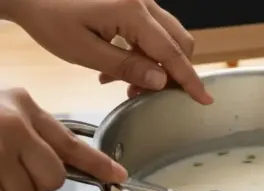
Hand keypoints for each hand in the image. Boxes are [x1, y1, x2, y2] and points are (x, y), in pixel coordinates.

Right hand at [0, 88, 127, 190]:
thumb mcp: (3, 110)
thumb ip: (33, 132)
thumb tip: (57, 164)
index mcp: (24, 107)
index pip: (71, 143)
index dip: (98, 164)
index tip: (120, 175)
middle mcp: (14, 126)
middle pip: (54, 178)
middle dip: (37, 184)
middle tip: (11, 174)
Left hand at [4, 0, 212, 103]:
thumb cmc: (49, 17)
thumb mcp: (83, 50)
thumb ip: (126, 66)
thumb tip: (161, 81)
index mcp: (132, 12)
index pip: (171, 52)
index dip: (189, 79)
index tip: (204, 98)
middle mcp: (143, 2)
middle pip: (179, 42)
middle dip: (172, 72)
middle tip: (146, 94)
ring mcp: (139, 0)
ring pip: (168, 37)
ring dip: (157, 64)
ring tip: (126, 84)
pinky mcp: (132, 3)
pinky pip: (152, 31)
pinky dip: (145, 52)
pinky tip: (120, 66)